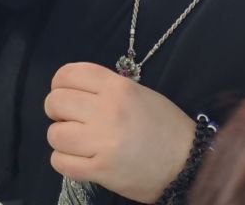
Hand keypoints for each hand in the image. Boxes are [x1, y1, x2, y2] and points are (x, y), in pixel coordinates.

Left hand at [45, 63, 194, 202]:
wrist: (189, 164)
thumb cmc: (165, 127)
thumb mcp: (139, 94)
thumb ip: (106, 88)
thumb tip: (73, 91)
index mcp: (118, 88)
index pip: (68, 74)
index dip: (59, 83)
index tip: (65, 92)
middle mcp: (107, 111)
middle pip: (55, 102)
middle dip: (57, 111)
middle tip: (70, 119)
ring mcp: (103, 142)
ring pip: (54, 134)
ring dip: (62, 139)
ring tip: (78, 142)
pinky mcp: (101, 170)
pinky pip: (61, 162)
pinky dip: (64, 161)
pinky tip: (78, 160)